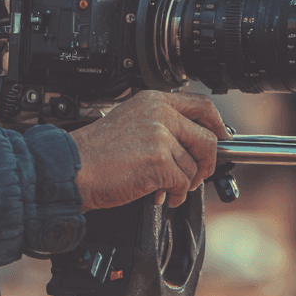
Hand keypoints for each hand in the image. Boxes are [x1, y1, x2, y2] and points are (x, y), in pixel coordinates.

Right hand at [70, 91, 228, 210]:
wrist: (74, 167)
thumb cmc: (97, 152)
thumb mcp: (131, 122)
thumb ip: (161, 124)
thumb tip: (191, 142)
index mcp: (153, 100)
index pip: (201, 105)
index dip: (217, 124)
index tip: (221, 137)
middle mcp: (159, 113)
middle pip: (207, 138)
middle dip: (206, 163)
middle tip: (195, 176)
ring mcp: (161, 135)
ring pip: (193, 166)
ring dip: (183, 184)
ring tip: (163, 189)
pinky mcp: (159, 160)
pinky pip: (182, 183)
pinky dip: (174, 195)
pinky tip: (157, 195)